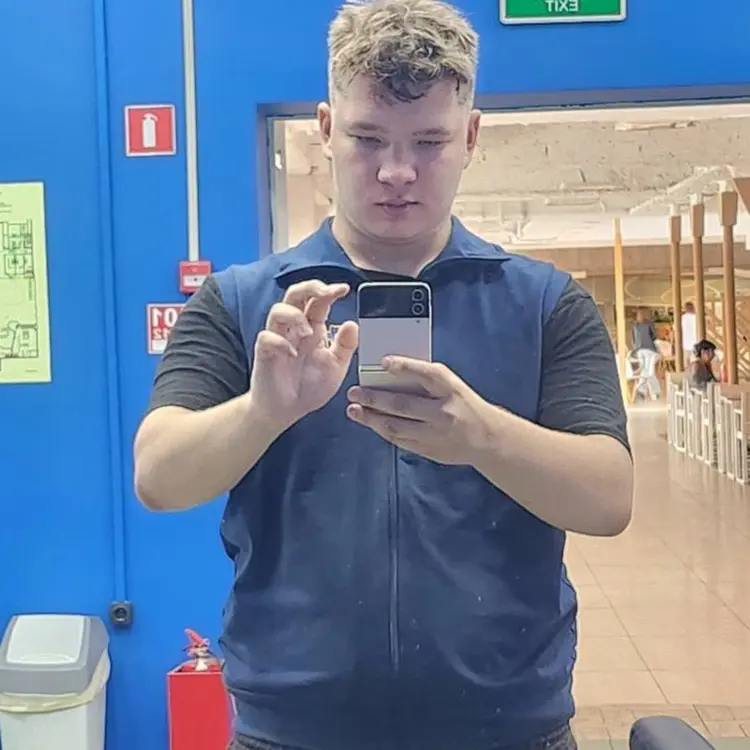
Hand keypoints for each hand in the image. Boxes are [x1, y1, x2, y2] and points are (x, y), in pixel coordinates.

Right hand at [249, 280, 357, 429]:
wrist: (287, 410)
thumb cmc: (309, 386)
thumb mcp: (336, 367)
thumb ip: (345, 346)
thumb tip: (353, 324)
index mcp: (311, 328)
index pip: (317, 300)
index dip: (329, 291)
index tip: (344, 289)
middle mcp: (293, 329)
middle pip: (294, 294)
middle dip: (309, 287)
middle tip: (325, 292)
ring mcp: (277, 339)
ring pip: (277, 310)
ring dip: (294, 316)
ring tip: (308, 333)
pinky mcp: (264, 353)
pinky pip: (266, 337)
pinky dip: (280, 342)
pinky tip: (292, 354)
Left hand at [346, 357, 491, 464]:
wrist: (487, 438)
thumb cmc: (464, 405)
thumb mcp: (453, 386)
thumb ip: (428, 380)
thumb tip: (391, 372)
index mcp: (451, 389)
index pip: (425, 374)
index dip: (403, 367)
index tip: (383, 362)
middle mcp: (443, 411)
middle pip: (402, 404)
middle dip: (374, 398)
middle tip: (354, 392)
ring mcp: (435, 433)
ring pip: (396, 426)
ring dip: (371, 418)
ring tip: (354, 410)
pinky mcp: (428, 449)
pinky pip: (399, 439)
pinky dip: (382, 430)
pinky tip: (370, 422)